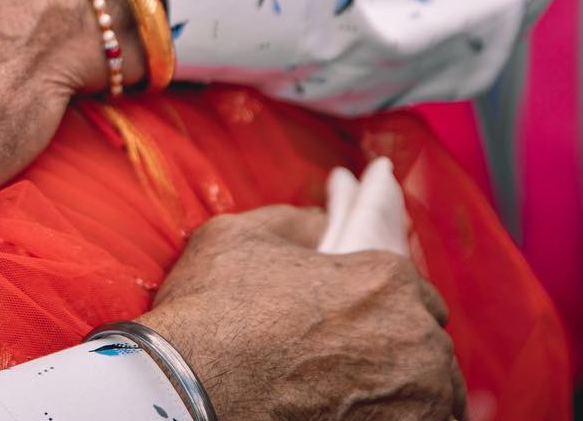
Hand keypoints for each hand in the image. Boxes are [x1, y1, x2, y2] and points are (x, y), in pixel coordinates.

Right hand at [138, 206, 466, 420]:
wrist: (190, 389)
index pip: (416, 291)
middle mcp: (416, 339)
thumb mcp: (240, 235)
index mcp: (386, 279)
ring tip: (356, 393)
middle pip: (427, 344)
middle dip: (398, 347)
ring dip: (406, 391)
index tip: (355, 319)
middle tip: (352, 359)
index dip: (383, 304)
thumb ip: (297, 222)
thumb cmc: (212, 309)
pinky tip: (358, 414)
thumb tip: (323, 221)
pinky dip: (397, 418)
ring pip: (433, 393)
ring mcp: (417, 400)